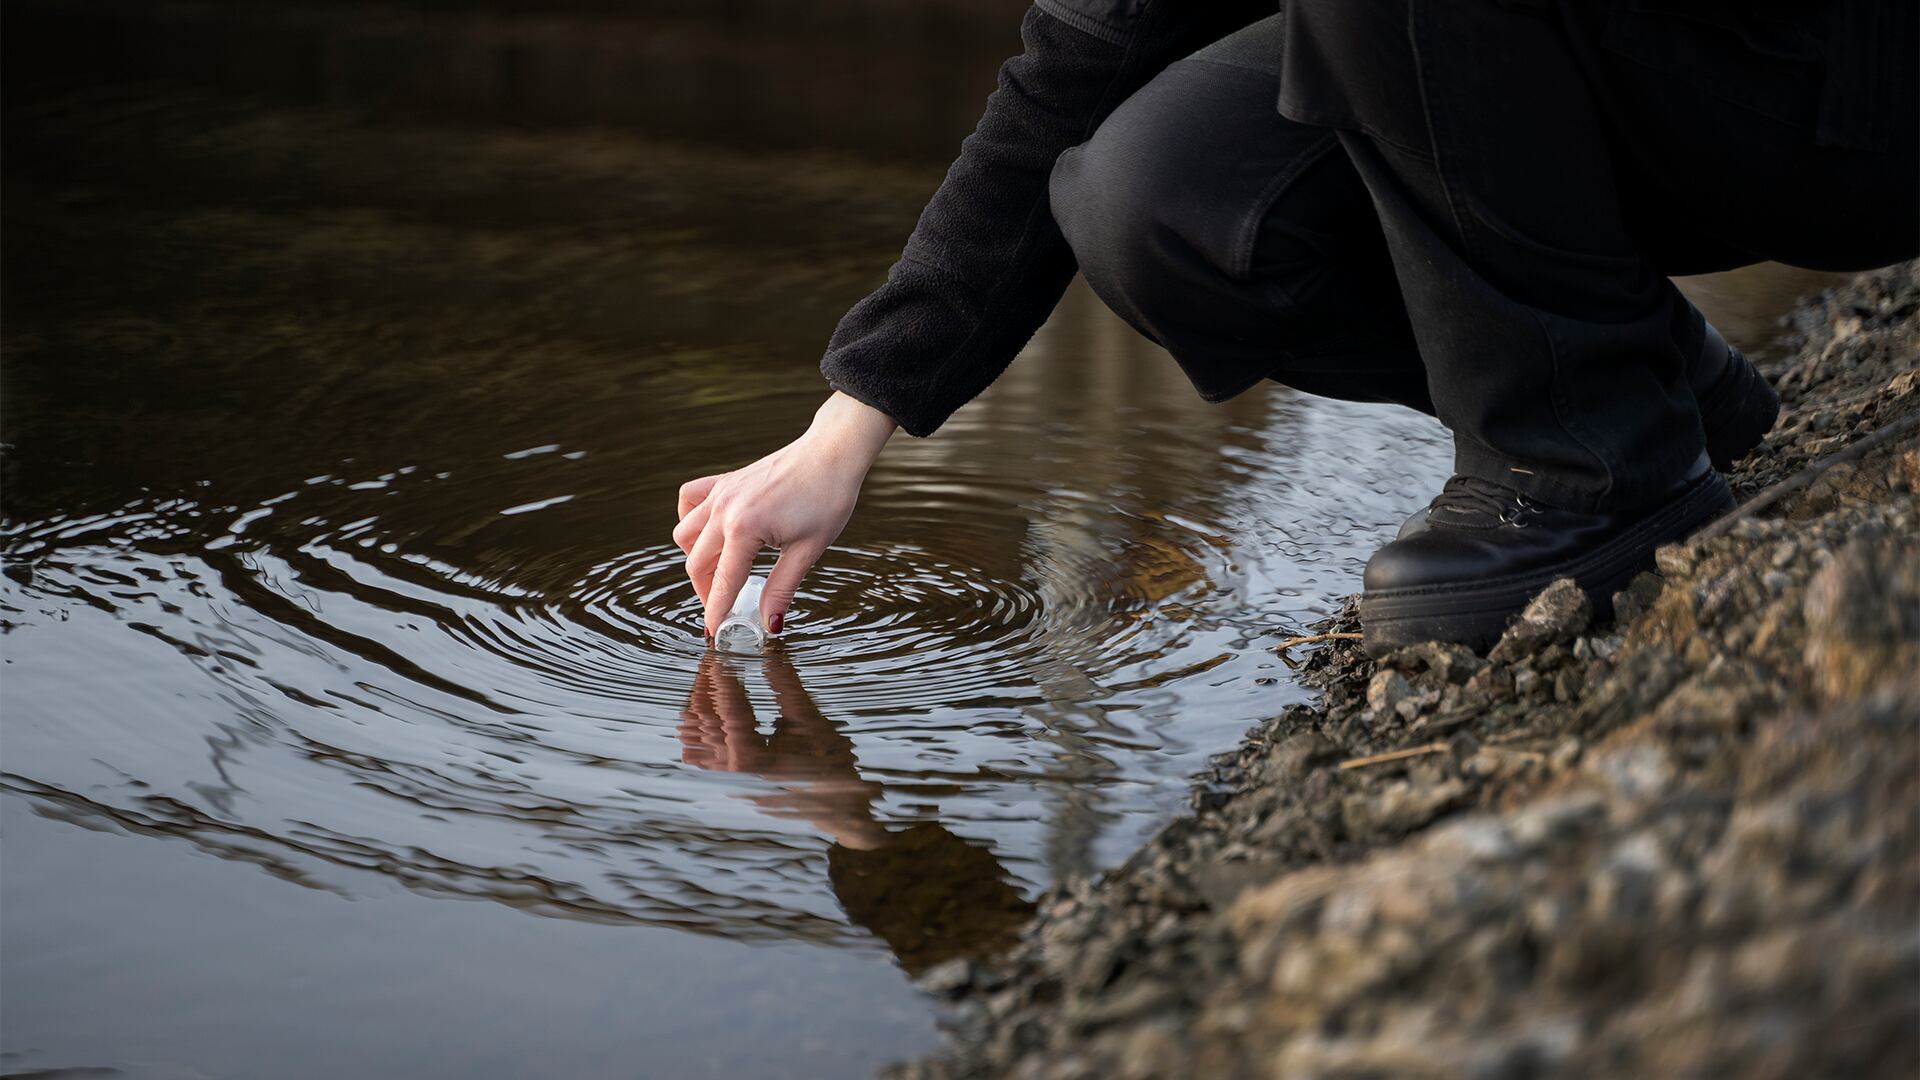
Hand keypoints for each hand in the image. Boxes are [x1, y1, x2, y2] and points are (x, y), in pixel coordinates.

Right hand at [673, 392, 893, 636]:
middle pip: (697, 562)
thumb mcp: (808, 550)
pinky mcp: (725, 481)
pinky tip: (709, 532)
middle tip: (724, 608)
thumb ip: (782, 588)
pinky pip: (690, 500)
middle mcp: (724, 510)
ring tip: (720, 573)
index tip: (713, 634)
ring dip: (696, 559)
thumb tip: (770, 624)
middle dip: (706, 591)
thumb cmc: (827, 498)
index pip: (723, 582)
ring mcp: (721, 492)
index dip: (716, 612)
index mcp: (744, 529)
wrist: (832, 452)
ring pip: (685, 534)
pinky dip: (690, 519)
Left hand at [676, 649, 888, 848]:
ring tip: (712, 678)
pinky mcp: (727, 779)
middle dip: (708, 685)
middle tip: (715, 658)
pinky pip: (697, 753)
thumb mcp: (810, 718)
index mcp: (755, 761)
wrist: (836, 803)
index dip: (722, 678)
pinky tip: (711, 707)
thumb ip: (784, 682)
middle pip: (705, 722)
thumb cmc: (829, 764)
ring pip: (694, 736)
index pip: (730, 711)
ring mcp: (727, 779)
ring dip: (700, 704)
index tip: (719, 653)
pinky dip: (698, 728)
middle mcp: (734, 773)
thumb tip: (770, 647)